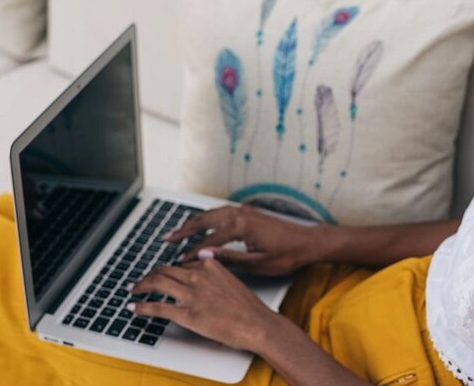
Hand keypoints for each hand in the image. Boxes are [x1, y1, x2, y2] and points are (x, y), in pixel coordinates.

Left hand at [128, 252, 287, 350]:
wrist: (257, 324)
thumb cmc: (248, 307)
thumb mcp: (232, 279)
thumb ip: (215, 270)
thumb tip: (204, 260)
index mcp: (209, 265)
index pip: (181, 263)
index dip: (168, 269)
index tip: (162, 273)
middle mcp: (197, 275)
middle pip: (164, 270)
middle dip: (150, 274)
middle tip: (142, 280)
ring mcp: (190, 294)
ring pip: (156, 283)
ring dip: (141, 286)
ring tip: (134, 289)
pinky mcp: (186, 314)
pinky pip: (157, 307)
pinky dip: (142, 307)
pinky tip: (134, 308)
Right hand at [164, 205, 325, 276]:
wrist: (307, 242)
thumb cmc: (287, 255)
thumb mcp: (256, 263)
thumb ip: (228, 258)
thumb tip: (203, 256)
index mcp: (241, 227)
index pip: (207, 240)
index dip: (191, 252)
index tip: (178, 261)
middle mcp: (239, 213)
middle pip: (203, 220)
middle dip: (183, 231)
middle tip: (166, 240)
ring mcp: (243, 210)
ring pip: (210, 214)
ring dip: (192, 223)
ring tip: (176, 233)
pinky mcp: (247, 211)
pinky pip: (219, 212)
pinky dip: (205, 219)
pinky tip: (198, 225)